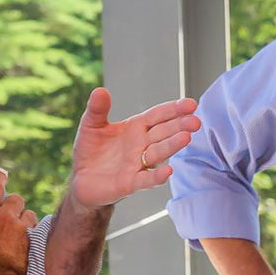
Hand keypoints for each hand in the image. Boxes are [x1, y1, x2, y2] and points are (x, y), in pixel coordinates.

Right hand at [0, 168, 34, 274]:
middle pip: (14, 197)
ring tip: (17, 233)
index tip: (1, 176)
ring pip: (26, 210)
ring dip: (24, 218)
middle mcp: (0, 214)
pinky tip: (26, 239)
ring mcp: (16, 223)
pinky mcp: (28, 233)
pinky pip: (33, 222)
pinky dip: (31, 228)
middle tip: (9, 218)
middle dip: (13, 206)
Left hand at [68, 89, 201, 209]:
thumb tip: (100, 91)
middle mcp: (142, 145)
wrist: (80, 179)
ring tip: (186, 137)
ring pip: (159, 153)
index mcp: (136, 128)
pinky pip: (146, 180)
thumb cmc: (90, 151)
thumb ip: (97, 109)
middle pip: (164, 133)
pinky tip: (168, 171)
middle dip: (180, 126)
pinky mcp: (131, 183)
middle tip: (195, 121)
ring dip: (172, 146)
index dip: (174, 110)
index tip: (190, 104)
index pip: (158, 116)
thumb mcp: (91, 125)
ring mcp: (138, 164)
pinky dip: (157, 177)